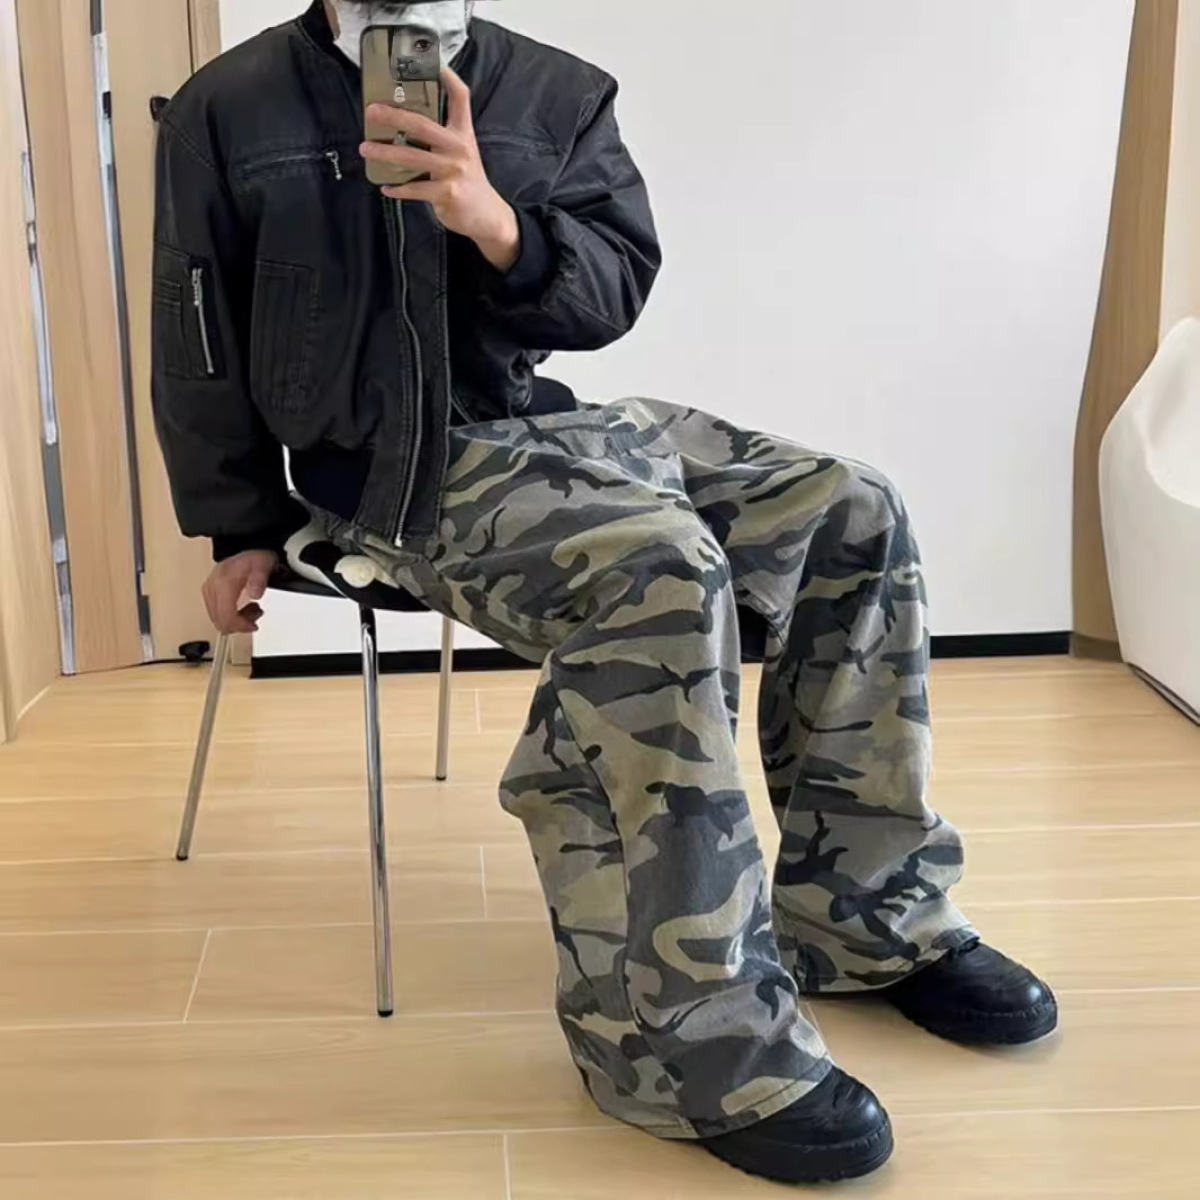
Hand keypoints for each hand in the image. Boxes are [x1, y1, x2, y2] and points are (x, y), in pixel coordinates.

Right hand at [202, 550, 277, 634]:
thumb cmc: (253, 558)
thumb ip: (259, 579)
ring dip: (236, 621)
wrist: (246, 549)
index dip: (240, 626)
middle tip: (255, 616)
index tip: (253, 625)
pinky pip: (217, 613)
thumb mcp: (263, 566)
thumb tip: (255, 594)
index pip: (225, 616)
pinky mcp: (209, 593)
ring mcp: (208, 591)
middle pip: (220, 621)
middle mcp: (212, 588)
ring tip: (251, 610)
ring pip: (217, 619)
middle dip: (239, 624)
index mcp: (223, 583)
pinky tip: (242, 608)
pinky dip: (230, 616)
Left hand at [361, 66, 519, 271]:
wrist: (487, 215)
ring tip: (365, 149)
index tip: (430, 62)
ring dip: (384, 154)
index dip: (446, 76)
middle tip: (371, 112)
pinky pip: (414, 188)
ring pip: (411, 157)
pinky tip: (386, 187)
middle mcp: (458, 147)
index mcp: (463, 133)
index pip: (460, 97)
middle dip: (393, 116)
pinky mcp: (446, 193)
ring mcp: (452, 171)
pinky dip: (397, 189)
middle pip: (422, 124)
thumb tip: (404, 125)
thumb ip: (441, 137)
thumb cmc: (468, 181)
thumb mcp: (463, 152)